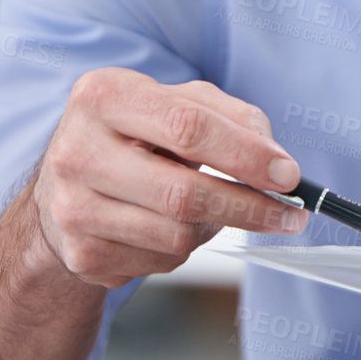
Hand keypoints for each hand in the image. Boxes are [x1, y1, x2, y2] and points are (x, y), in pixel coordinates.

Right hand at [29, 68, 307, 286]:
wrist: (69, 183)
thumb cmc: (140, 134)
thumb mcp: (183, 102)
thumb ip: (236, 119)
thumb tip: (278, 163)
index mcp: (105, 97)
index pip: (188, 127)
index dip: (247, 155)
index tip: (289, 175)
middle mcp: (77, 152)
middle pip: (183, 193)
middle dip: (251, 207)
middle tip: (291, 213)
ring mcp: (72, 208)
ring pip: (177, 235)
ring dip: (215, 226)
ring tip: (213, 206)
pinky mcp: (81, 254)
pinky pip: (162, 262)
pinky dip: (186, 247)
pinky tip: (172, 223)